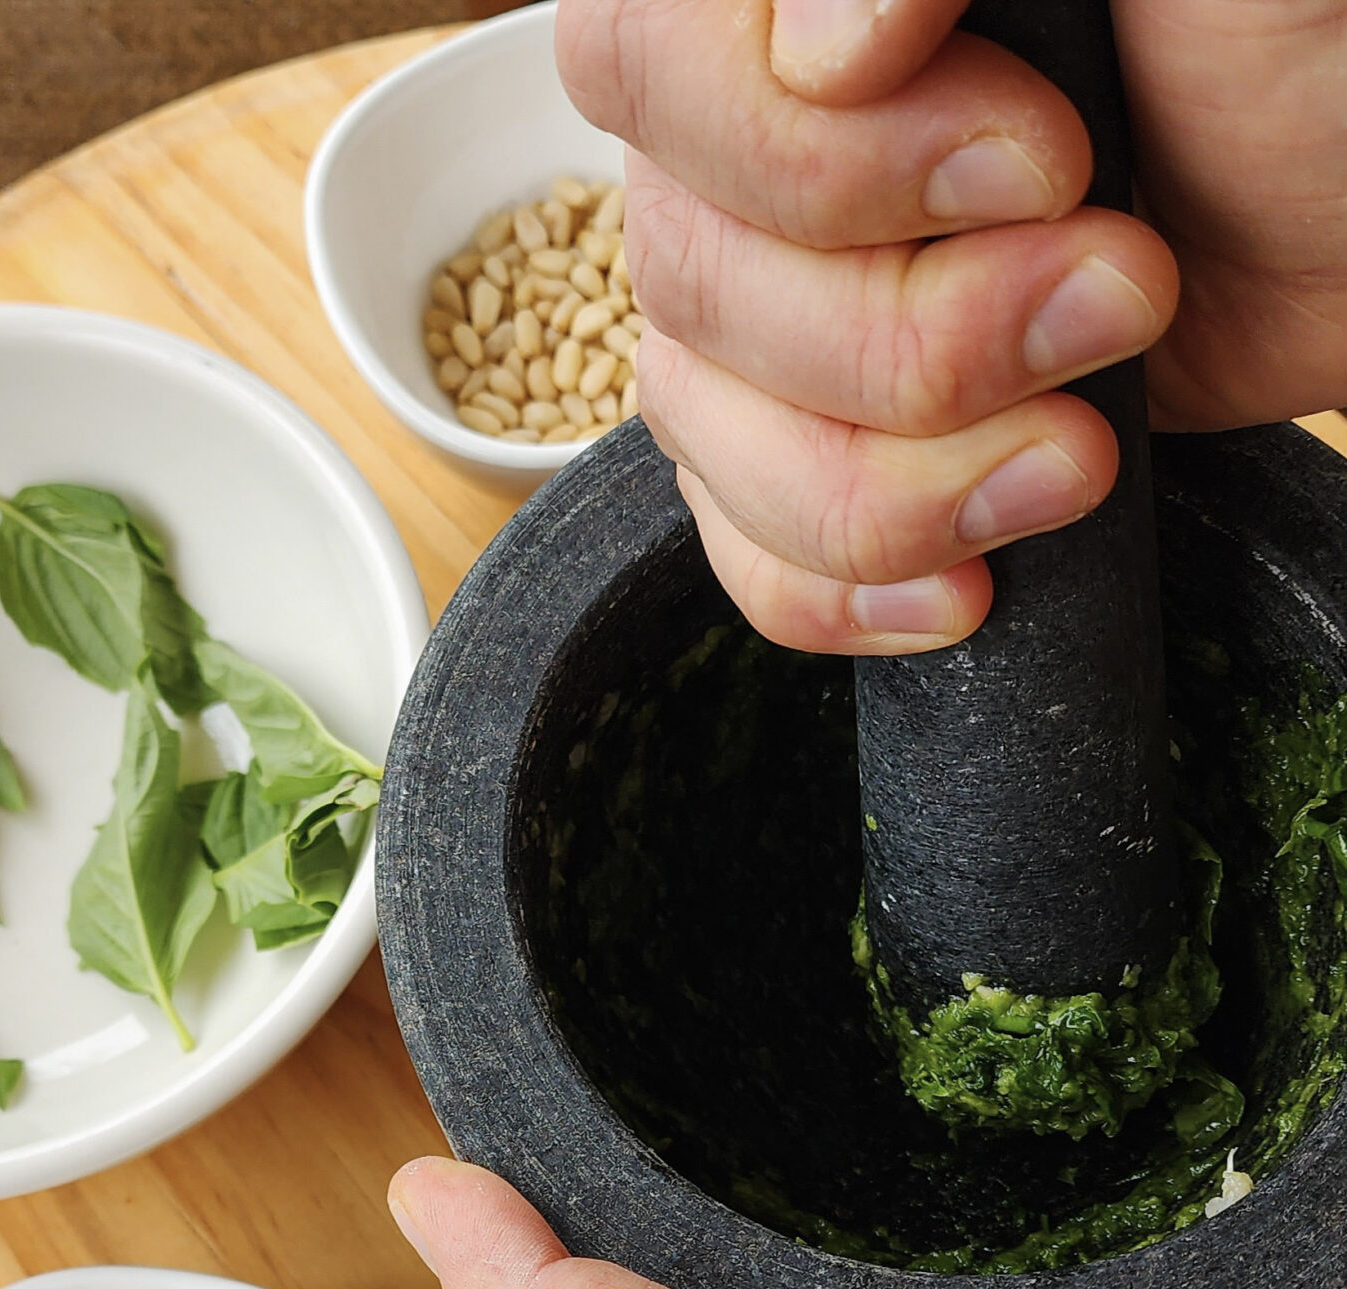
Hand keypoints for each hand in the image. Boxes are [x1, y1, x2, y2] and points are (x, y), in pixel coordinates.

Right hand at [554, 0, 1346, 655]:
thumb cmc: (1300, 31)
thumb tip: (821, 55)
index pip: (648, 68)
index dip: (813, 161)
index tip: (1039, 163)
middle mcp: (749, 133)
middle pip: (690, 283)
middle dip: (913, 339)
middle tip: (1114, 294)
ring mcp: (781, 295)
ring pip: (708, 433)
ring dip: (900, 483)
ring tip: (1082, 449)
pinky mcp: (839, 429)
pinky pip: (746, 542)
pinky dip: (841, 592)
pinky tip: (966, 582)